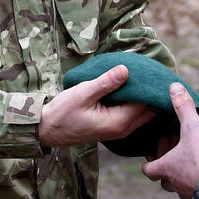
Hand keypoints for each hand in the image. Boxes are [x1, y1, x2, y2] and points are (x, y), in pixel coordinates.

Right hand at [38, 64, 155, 147]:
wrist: (48, 130)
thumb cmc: (63, 112)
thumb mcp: (83, 93)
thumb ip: (106, 83)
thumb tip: (126, 70)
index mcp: (119, 122)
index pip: (147, 102)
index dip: (150, 85)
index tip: (150, 68)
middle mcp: (124, 129)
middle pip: (150, 109)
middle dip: (151, 92)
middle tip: (151, 70)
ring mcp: (120, 130)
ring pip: (144, 113)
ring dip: (144, 97)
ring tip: (143, 75)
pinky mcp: (115, 128)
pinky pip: (134, 115)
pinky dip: (136, 102)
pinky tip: (132, 87)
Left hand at [141, 83, 198, 198]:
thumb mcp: (193, 127)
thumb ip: (183, 107)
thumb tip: (173, 86)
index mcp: (166, 169)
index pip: (148, 170)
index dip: (150, 160)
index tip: (159, 147)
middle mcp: (174, 184)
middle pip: (163, 178)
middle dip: (169, 163)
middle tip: (179, 147)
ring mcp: (189, 194)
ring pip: (179, 185)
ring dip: (183, 173)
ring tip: (194, 157)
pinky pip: (196, 190)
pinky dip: (198, 180)